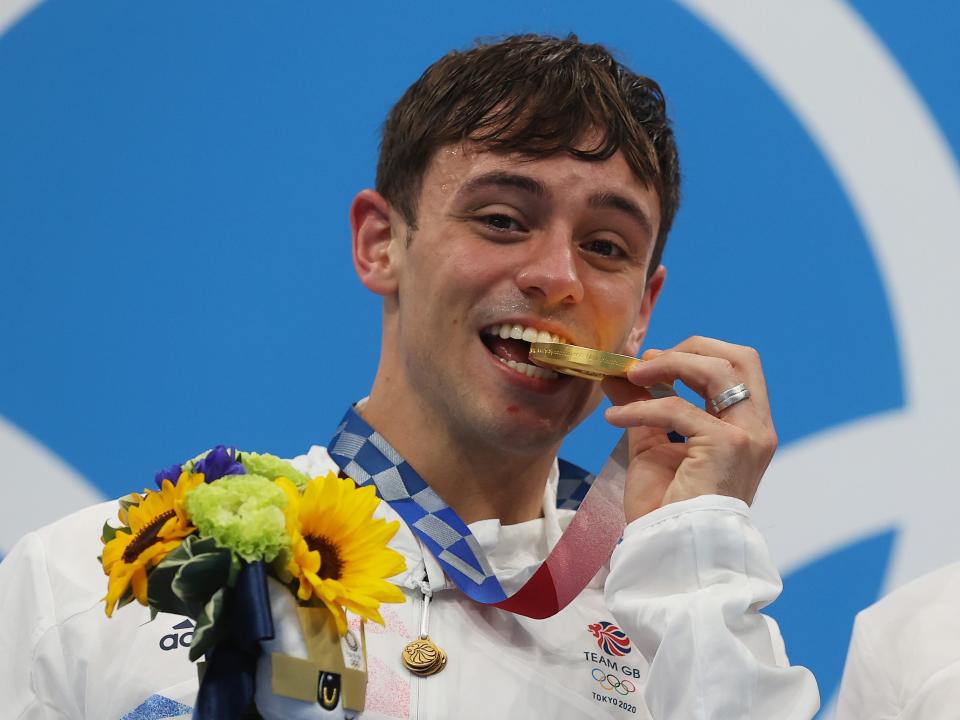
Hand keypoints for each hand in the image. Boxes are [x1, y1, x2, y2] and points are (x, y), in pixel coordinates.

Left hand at [602, 336, 777, 522]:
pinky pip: (678, 408)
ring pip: (715, 371)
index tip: (652, 363)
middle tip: (647, 362)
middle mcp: (757, 429)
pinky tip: (614, 419)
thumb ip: (643, 405)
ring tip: (628, 377)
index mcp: (748, 427)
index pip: (737, 367)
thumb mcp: (652, 444)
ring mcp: (748, 437)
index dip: (695, 354)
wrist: (670, 547)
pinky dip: (641, 408)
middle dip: (689, 348)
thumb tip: (618, 373)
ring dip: (666, 365)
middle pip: (739, 358)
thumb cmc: (667, 507)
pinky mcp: (727, 446)